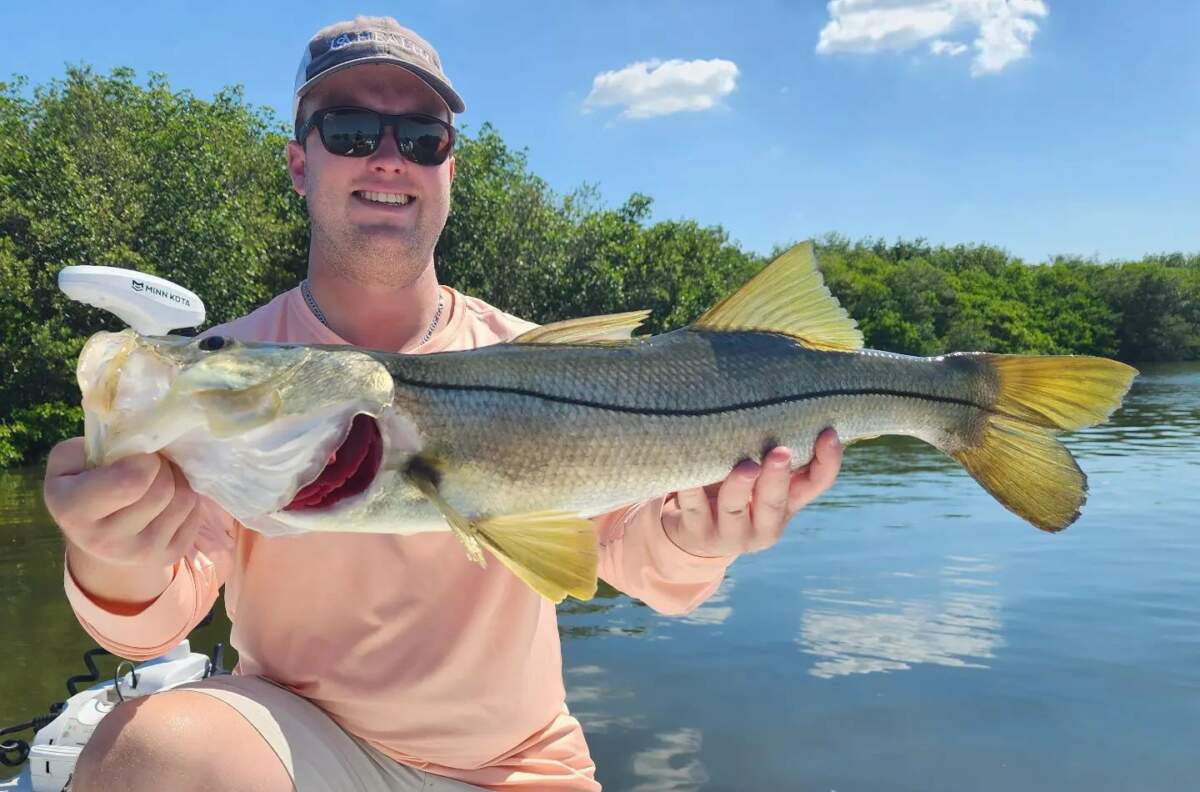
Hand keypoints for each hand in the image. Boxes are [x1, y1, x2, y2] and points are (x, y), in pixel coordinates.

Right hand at [44, 438, 204, 601]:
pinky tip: (167, 496)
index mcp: (73, 510)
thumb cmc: (82, 483)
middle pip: (162, 489)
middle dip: (163, 466)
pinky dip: (186, 496)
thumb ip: (98, 443)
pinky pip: (195, 513)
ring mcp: (138, 554)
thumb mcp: (71, 458)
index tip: (137, 454)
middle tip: (151, 462)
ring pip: (184, 500)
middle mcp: (104, 541)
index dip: (145, 459)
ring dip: (178, 478)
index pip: (132, 481)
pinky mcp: (167, 556)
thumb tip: (143, 442)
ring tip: (160, 476)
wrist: (95, 531)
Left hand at [663, 429, 841, 557]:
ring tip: (745, 467)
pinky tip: (690, 470)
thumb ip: (769, 448)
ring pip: (734, 507)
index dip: (828, 461)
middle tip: (780, 452)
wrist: (695, 538)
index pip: (816, 484)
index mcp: (787, 503)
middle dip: (778, 477)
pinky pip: (692, 506)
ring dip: (740, 486)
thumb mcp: (759, 476)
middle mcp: (763, 523)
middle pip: (775, 501)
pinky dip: (691, 486)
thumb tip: (779, 392)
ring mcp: (730, 532)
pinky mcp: (697, 532)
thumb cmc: (734, 490)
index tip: (828, 432)